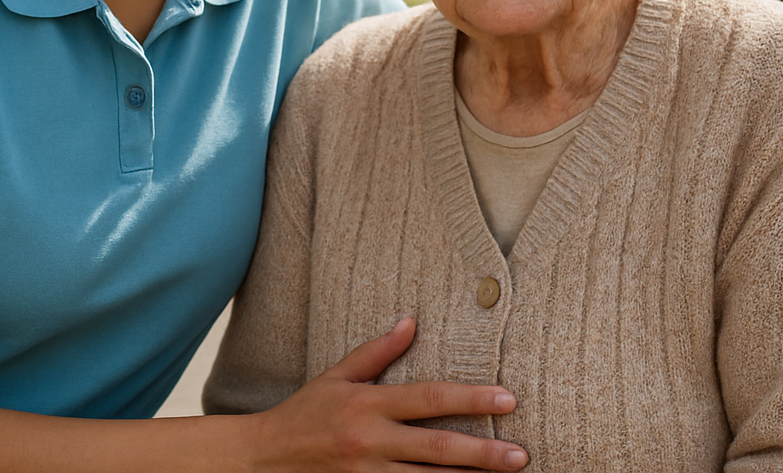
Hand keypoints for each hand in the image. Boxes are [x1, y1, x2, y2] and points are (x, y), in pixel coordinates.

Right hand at [251, 317, 527, 471]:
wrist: (261, 460)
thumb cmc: (304, 414)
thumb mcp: (337, 376)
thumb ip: (377, 352)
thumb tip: (411, 322)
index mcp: (369, 404)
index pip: (429, 399)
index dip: (471, 399)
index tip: (508, 400)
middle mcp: (371, 440)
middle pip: (437, 447)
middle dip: (483, 453)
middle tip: (521, 455)